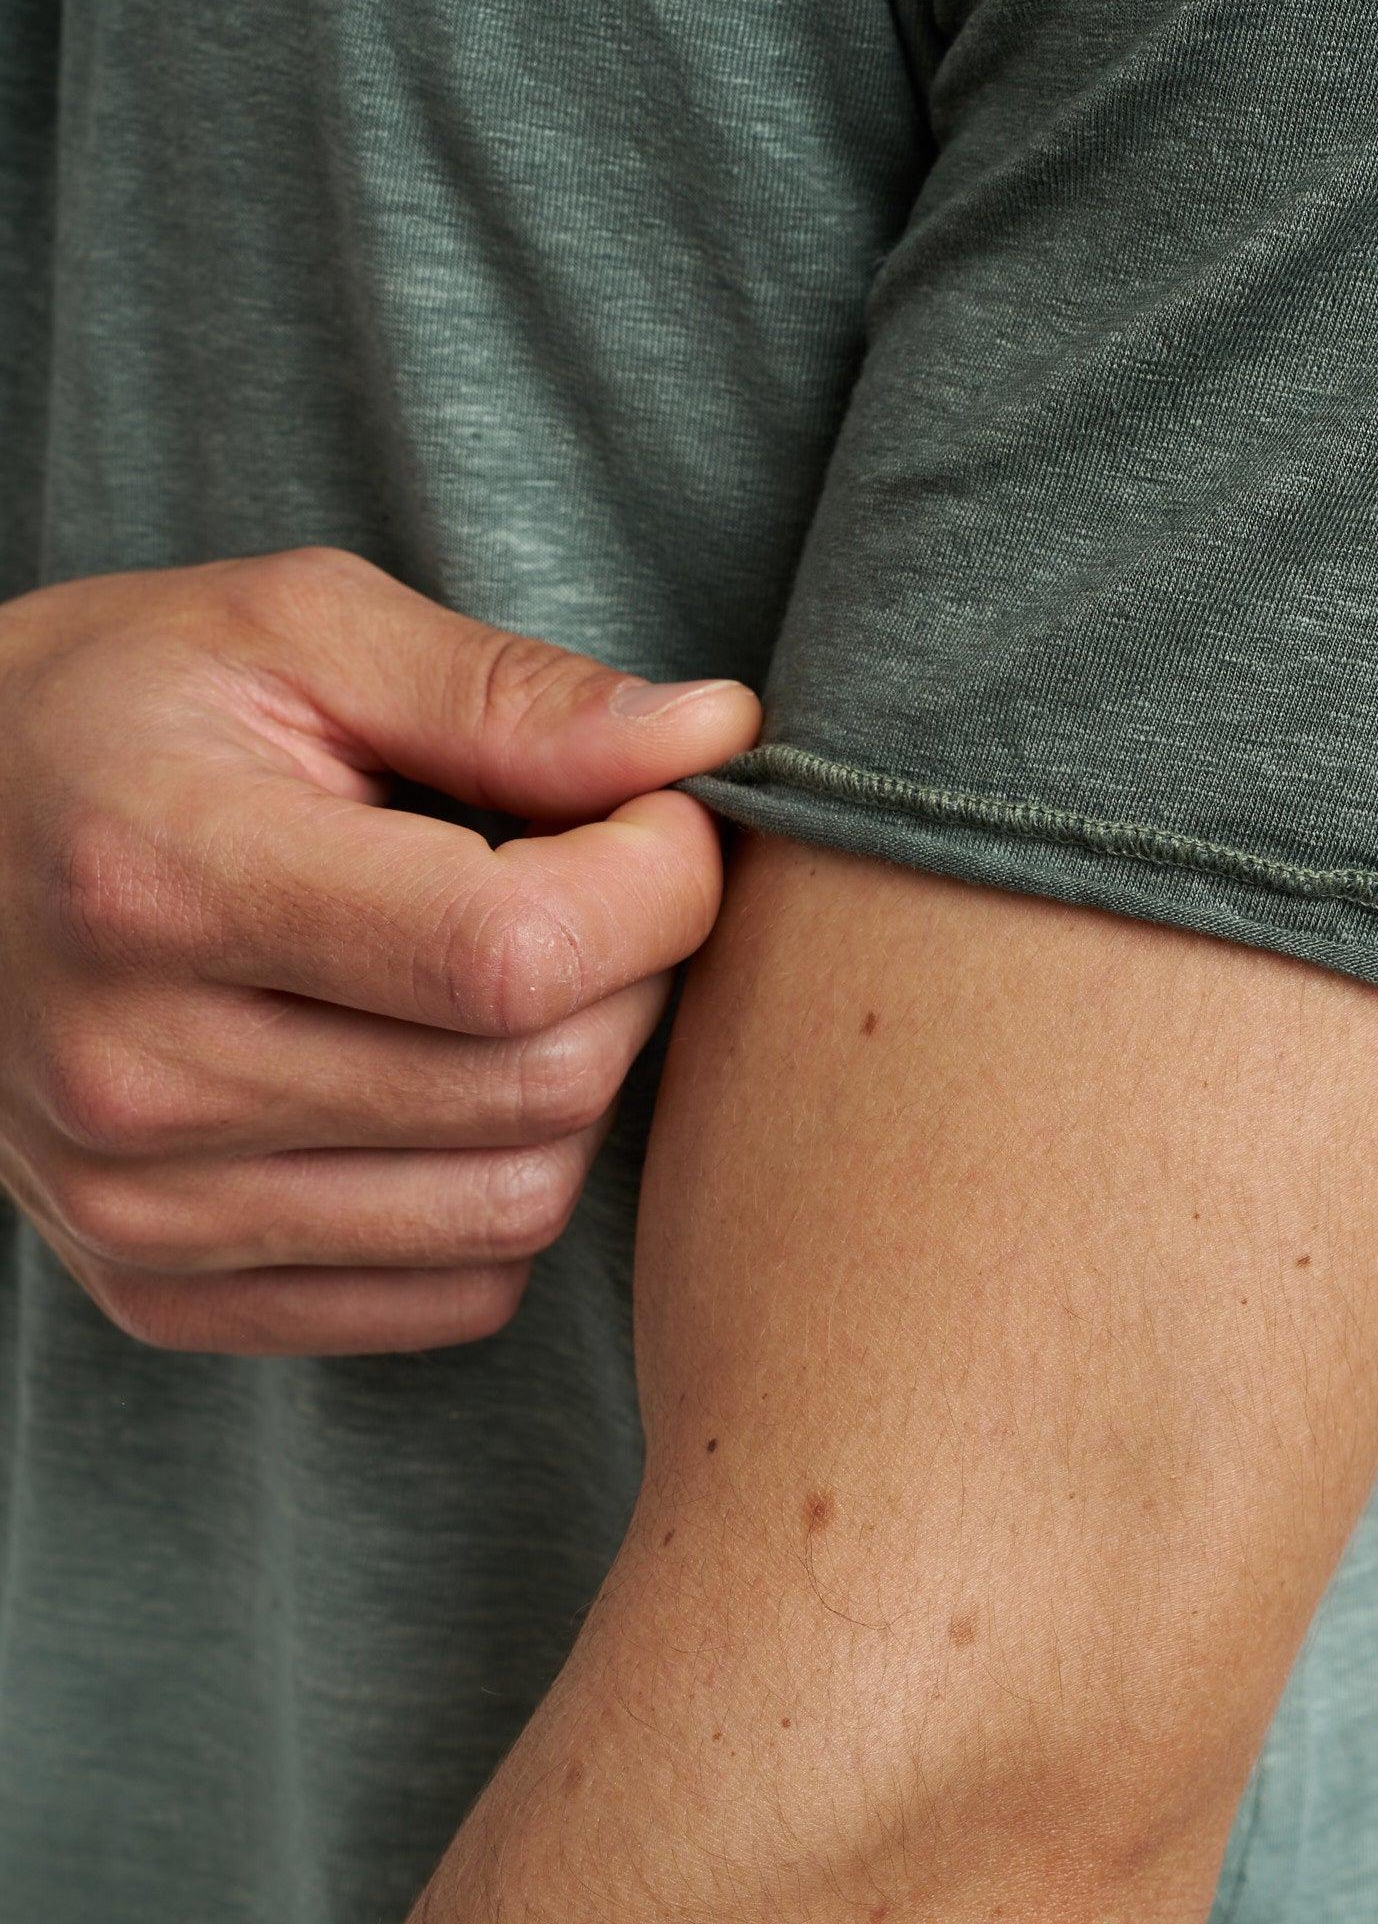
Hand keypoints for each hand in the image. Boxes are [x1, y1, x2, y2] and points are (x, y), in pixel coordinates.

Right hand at [0, 547, 758, 1353]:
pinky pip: (451, 1296)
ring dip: (576, 1085)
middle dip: (633, 972)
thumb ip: (511, 694)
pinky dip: (498, 1188)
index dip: (654, 881)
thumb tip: (714, 740)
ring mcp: (137, 1210)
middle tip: (595, 879)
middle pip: (540, 1090)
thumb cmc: (117, 709)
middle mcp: (134, 1075)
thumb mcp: (298, 627)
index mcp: (161, 879)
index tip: (651, 811)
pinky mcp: (160, 1294)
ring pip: (516, 1209)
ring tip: (516, 971)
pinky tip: (446, 1073)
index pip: (514, 956)